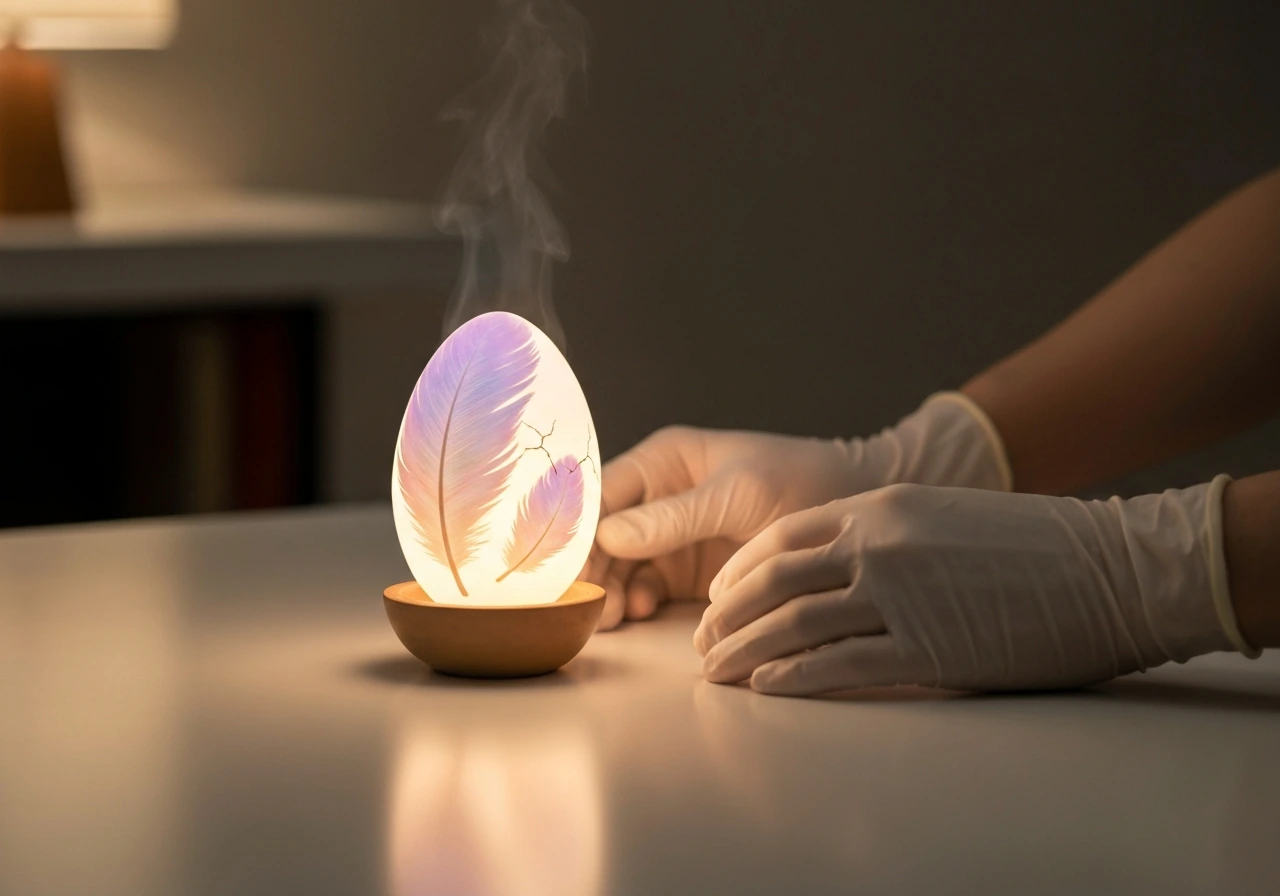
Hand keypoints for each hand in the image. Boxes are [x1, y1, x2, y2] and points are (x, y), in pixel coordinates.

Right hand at [589, 393, 1010, 629]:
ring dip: (608, 588)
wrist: (854, 507)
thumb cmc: (801, 481)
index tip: (562, 560)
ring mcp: (671, 537)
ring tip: (610, 616)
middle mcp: (659, 497)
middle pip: (602, 534)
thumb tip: (609, 535)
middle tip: (586, 603)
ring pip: (618, 565)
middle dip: (590, 567)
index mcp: (665, 460)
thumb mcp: (738, 494)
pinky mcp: (688, 571)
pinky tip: (637, 612)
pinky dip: (634, 601)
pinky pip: (645, 586)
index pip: (601, 491)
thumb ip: (675, 515)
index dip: (577, 525)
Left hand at [695, 478, 1255, 694]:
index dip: (739, 572)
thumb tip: (826, 571)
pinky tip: (766, 686)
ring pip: (794, 624)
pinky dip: (793, 677)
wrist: (1111, 569)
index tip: (717, 599)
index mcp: (881, 508)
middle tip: (701, 644)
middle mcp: (880, 546)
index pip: (781, 538)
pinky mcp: (929, 651)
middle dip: (726, 615)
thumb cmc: (1031, 544)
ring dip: (745, 650)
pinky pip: (840, 667)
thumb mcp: (941, 516)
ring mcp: (902, 598)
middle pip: (773, 581)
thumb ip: (880, 534)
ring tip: (717, 672)